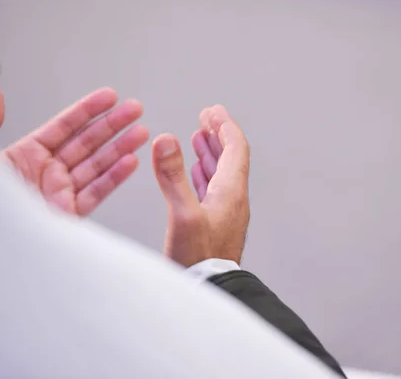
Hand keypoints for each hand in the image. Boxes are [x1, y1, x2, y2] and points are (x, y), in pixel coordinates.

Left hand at [0, 86, 149, 215]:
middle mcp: (46, 172)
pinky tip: (130, 162)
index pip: (64, 127)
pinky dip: (114, 178)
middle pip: (87, 142)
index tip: (109, 97)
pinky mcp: (69, 215)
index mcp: (26, 155)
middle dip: (113, 124)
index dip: (87, 110)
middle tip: (135, 109)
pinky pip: (96, 193)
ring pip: (97, 165)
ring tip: (141, 132)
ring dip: (121, 148)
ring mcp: (60, 193)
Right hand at [151, 105, 249, 266]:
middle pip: (231, 157)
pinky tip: (196, 171)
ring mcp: (226, 211)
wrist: (211, 290)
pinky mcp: (216, 223)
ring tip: (199, 137)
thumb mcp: (182, 215)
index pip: (235, 148)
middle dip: (218, 134)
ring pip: (222, 172)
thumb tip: (165, 139)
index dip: (224, 126)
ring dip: (211, 152)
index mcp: (230, 191)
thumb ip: (173, 177)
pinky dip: (205, 173)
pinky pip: (214, 189)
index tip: (212, 111)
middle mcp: (232, 198)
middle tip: (206, 117)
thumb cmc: (199, 259)